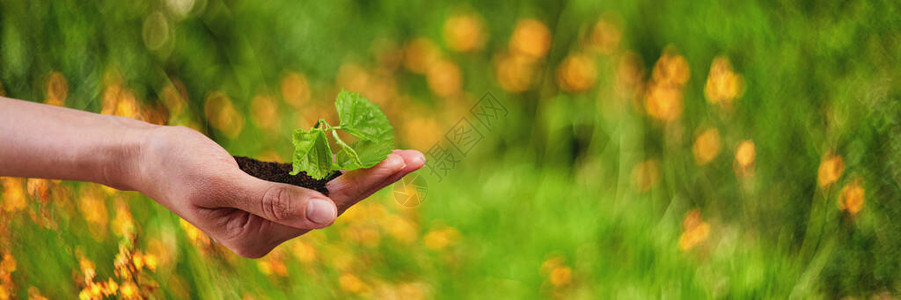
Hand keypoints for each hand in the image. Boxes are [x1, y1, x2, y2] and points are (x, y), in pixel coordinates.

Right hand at [133, 126, 423, 257]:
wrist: (146, 156)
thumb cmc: (176, 166)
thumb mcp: (222, 182)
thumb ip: (274, 199)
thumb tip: (330, 214)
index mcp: (259, 238)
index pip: (324, 209)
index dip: (363, 182)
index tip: (397, 161)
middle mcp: (271, 233)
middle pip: (334, 204)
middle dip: (374, 178)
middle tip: (414, 158)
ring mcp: (271, 217)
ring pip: (327, 192)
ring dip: (361, 172)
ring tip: (401, 156)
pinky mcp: (270, 197)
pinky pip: (311, 182)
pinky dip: (335, 166)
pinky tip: (359, 154)